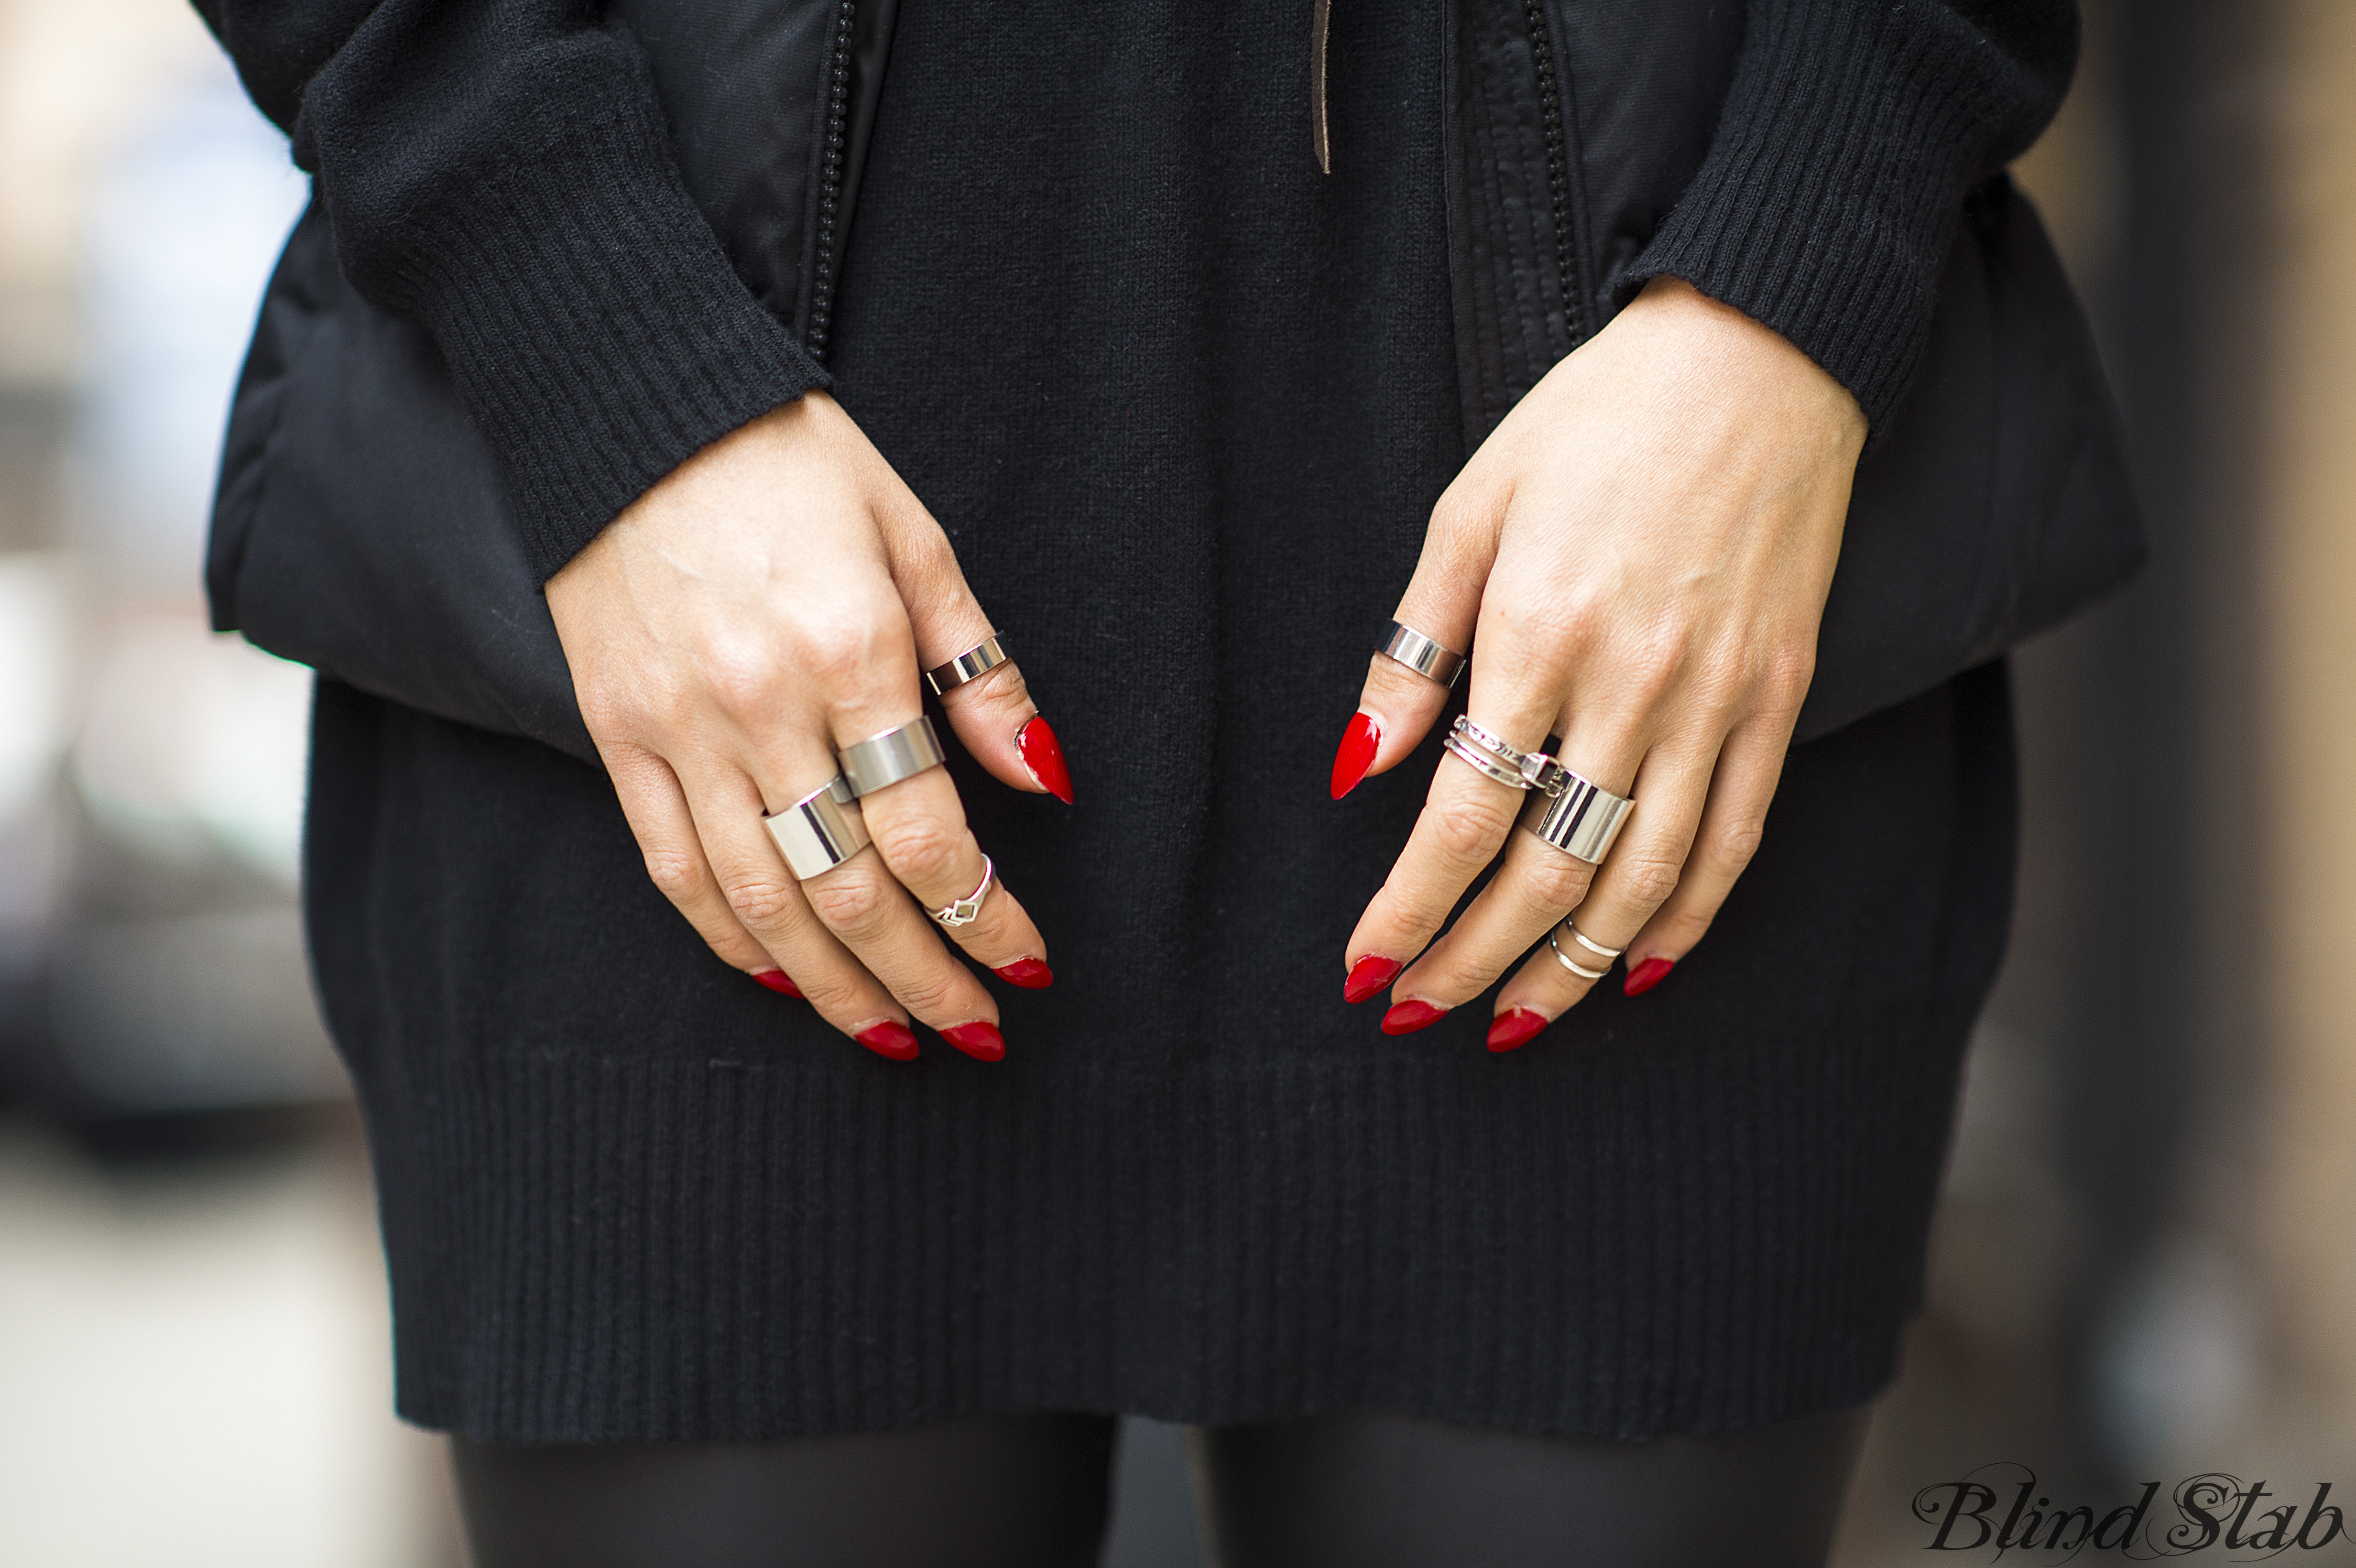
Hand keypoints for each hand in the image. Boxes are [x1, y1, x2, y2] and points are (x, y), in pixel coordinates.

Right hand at [545, 392, 1073, 1062]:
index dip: (982, 915)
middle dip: (921, 975)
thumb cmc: (791, 459)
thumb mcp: (916, 538)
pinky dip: (731, 940)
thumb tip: (1043, 779)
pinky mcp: (616, 732)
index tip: (1026, 962)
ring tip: (891, 1036)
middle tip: (975, 1028)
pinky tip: (785, 978)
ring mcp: (677, 727)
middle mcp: (760, 706)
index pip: (927, 831)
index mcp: (850, 652)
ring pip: (762, 901)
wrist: (628, 397)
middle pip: (850, 887)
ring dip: (834, 986)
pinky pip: (674, 867)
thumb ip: (979, 670)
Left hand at [1331, 277, 1864, 1049]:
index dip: (1410, 909)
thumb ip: (1411, 649)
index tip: (1365, 965)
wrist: (1758, 353)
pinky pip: (1736, 840)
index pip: (1465, 817)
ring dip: (1571, 968)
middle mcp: (1634, 683)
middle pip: (1547, 871)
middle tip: (1418, 1008)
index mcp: (1539, 633)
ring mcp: (1718, 699)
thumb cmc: (1592, 421)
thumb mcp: (1469, 508)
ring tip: (1513, 1018)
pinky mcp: (1777, 697)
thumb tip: (1358, 770)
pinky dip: (1686, 919)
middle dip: (1473, 959)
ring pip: (1643, 879)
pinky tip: (1635, 968)